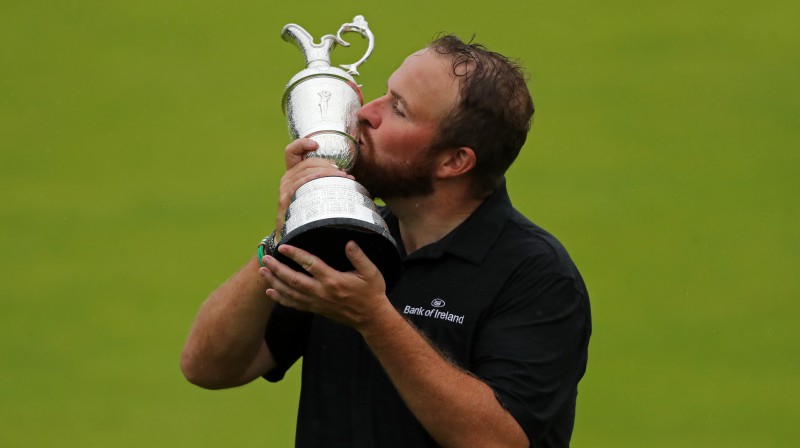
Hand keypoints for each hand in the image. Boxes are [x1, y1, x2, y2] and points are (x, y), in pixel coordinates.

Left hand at [259, 241, 389, 329]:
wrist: (371, 318)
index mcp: (333, 280)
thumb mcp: (371, 272)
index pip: (310, 265)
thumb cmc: (371, 293)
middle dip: (277, 269)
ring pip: (291, 293)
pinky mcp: (316, 309)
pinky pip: (294, 304)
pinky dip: (281, 299)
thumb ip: (359, 257)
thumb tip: (349, 243)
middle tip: (265, 258)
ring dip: (275, 282)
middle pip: (294, 280)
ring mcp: (317, 302)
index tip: (283, 247)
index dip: (295, 255)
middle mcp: (322, 292)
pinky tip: (270, 292)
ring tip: (262, 272)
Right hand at [275, 138, 353, 232]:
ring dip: (327, 172)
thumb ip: (326, 181)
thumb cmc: (307, 212)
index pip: (292, 152)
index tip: (316, 144)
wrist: (292, 234)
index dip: (302, 144)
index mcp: (292, 173)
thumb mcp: (314, 193)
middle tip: (343, 173)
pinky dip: (315, 179)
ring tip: (343, 178)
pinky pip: (300, 183)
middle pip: (307, 162)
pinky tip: (326, 181)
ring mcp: (285, 188)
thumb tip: (349, 176)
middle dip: (328, 164)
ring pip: (307, 171)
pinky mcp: (286, 199)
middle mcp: (287, 178)